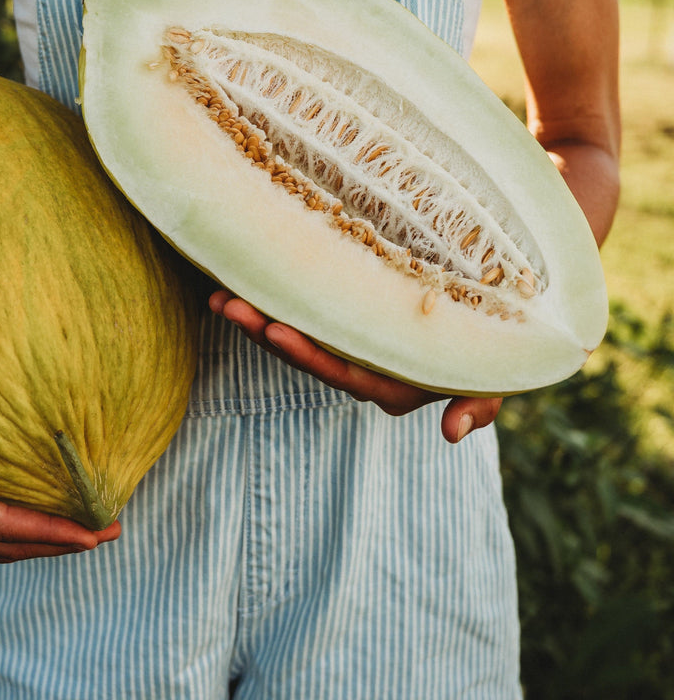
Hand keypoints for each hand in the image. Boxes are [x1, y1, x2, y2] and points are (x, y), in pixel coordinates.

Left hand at [209, 290, 501, 443]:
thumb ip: (480, 405)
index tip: (273, 331)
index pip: (341, 373)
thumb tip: (454, 434)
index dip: (306, 354)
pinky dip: (273, 301)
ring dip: (257, 317)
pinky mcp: (343, 321)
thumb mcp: (496, 379)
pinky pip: (303, 314)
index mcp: (391, 386)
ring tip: (220, 296)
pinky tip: (240, 283)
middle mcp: (362, 370)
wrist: (495, 318)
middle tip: (229, 305)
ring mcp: (350, 346)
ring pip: (296, 334)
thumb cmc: (495, 350)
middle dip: (265, 330)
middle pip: (306, 354)